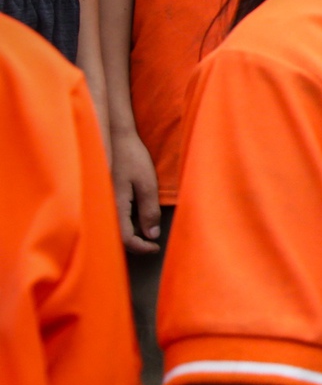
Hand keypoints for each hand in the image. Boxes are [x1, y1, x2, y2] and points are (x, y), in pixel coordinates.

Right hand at [109, 128, 161, 253]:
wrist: (115, 137)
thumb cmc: (132, 158)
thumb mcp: (147, 184)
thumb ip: (149, 211)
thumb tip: (151, 235)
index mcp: (114, 205)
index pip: (125, 239)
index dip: (141, 247)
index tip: (156, 247)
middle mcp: (104, 207)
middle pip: (116, 237)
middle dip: (135, 244)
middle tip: (152, 243)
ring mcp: (101, 201)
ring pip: (113, 228)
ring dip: (129, 234)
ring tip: (146, 232)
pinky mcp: (102, 196)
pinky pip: (111, 217)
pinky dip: (124, 224)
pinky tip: (136, 219)